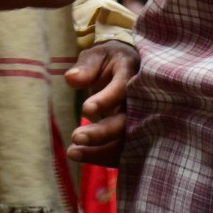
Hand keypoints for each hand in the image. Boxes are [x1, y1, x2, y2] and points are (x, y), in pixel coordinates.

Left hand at [66, 39, 137, 167]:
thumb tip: (71, 78)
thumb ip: (86, 67)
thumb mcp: (98, 56)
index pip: (123, 89)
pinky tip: (79, 154)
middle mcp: (141, 102)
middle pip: (126, 122)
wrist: (129, 69)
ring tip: (72, 152)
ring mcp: (141, 121)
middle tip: (75, 136)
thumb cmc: (110, 60)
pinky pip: (121, 151)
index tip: (86, 109)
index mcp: (132, 75)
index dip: (107, 99)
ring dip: (99, 151)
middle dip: (102, 132)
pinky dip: (101, 156)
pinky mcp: (135, 136)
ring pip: (125, 142)